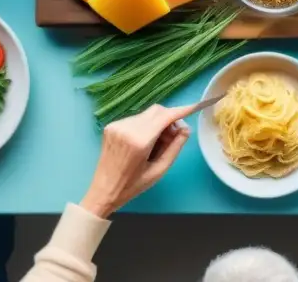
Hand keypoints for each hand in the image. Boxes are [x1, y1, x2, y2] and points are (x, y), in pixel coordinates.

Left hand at [79, 103, 192, 217]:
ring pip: (147, 115)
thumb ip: (175, 147)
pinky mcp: (111, 126)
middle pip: (157, 111)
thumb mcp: (159, 170)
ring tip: (157, 144)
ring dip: (157, 124)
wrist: (102, 191)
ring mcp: (117, 125)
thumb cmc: (132, 186)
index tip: (195, 106)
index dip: (181, 110)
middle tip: (174, 137)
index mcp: (139, 141)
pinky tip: (144, 142)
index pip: (165, 117)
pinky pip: (136, 119)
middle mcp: (127, 128)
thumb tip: (186, 129)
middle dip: (170, 119)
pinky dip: (146, 126)